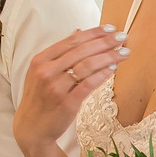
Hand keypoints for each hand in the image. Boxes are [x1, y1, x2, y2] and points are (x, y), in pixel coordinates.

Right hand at [16, 25, 129, 156]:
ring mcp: (56, 87)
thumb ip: (59, 53)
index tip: (110, 28)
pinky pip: (88, 84)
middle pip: (82, 51)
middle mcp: (47, 71)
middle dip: (105, 42)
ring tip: (124, 52)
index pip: (71, 41)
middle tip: (123, 37)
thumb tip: (78, 31)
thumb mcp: (40, 72)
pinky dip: (103, 74)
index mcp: (40, 60)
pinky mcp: (67, 103)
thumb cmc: (39, 98)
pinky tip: (113, 68)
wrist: (31, 128)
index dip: (93, 33)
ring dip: (109, 57)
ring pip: (87, 66)